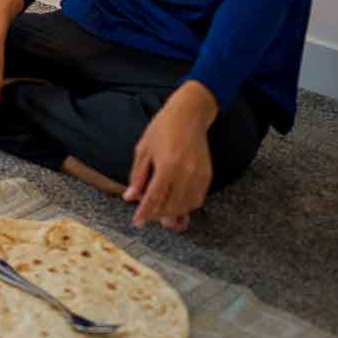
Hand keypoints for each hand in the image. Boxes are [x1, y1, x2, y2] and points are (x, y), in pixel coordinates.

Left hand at [124, 82, 217, 229]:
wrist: (189, 115)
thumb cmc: (162, 128)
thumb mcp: (143, 150)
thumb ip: (137, 176)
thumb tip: (130, 197)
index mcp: (167, 165)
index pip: (154, 197)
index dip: (145, 213)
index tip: (137, 222)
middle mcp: (186, 172)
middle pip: (172, 206)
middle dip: (158, 215)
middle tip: (147, 216)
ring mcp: (199, 175)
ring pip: (186, 206)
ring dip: (172, 213)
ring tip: (160, 213)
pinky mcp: (207, 175)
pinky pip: (198, 199)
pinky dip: (186, 206)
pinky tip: (175, 204)